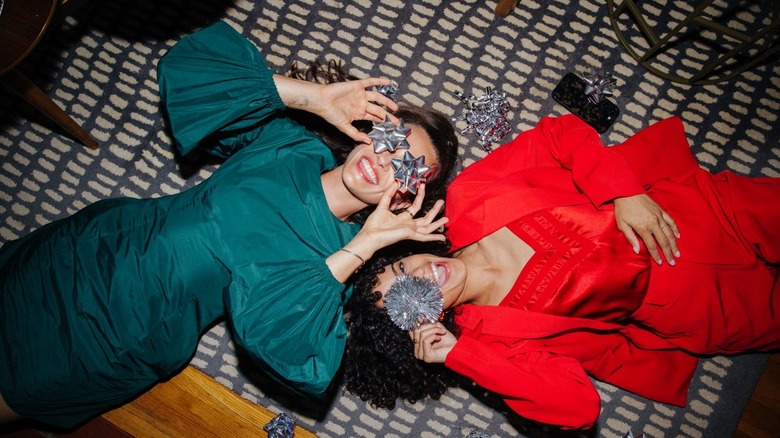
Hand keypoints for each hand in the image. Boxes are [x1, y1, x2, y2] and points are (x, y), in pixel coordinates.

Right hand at [273, 74, 397, 143]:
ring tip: (395, 108)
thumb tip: (368, 141)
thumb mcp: (344, 127)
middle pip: (378, 109)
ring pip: (377, 97)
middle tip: (396, 121)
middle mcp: (361, 104)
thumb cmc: (330, 114)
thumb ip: (356, 135)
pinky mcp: (357, 85)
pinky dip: (379, 81)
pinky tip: (389, 83)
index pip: (374, 118)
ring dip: (387, 101)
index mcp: (359, 113)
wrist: (322, 101)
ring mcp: (360, 94)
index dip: (382, 122)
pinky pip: (370, 82)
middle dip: (387, 115)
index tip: (392, 127)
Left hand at [350, 182, 447, 257]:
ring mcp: (410, 231)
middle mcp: (408, 225)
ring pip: (427, 227)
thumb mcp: (382, 206)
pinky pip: (424, 237)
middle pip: (425, 218)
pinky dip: (433, 237)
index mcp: (402, 219)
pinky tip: (442, 237)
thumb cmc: (373, 225)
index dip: (420, 196)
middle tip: (442, 202)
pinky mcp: (409, 235)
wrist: (369, 236)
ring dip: (437, 223)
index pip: (415, 207)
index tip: (423, 186)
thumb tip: (395, 183)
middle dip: (434, 210)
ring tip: (447, 218)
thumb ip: (389, 195)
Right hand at [410, 322, 456, 362]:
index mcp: (418, 345)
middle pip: (416, 331)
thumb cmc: (448, 341)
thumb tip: (419, 318)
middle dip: (429, 326)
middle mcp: (417, 351)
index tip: (424, 318)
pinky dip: (434, 336)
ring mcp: (421, 355)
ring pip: (422, 334)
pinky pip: (426, 340)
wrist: (457, 349)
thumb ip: (427, 324)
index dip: (418, 323)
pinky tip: (439, 338)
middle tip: (439, 328)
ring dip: (434, 330)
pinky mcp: (426, 357)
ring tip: (441, 332)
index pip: (412, 331)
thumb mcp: (436, 328)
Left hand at [613, 194, 679, 264]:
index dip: (657, 255)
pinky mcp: (661, 211)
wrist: (627, 191)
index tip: (661, 263)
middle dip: (669, 253)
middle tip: (673, 262)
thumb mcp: (622, 224)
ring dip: (674, 244)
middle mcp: (653, 223)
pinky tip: (678, 236)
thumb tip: (638, 250)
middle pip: (663, 242)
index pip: (652, 246)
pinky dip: (675, 229)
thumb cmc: (622, 209)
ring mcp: (659, 217)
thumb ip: (630, 238)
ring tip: (678, 253)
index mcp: (643, 228)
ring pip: (670, 233)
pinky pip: (671, 221)